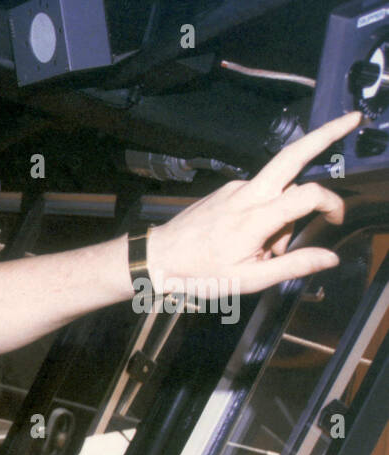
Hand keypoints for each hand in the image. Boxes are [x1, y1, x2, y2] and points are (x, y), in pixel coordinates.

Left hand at [147, 111, 363, 297]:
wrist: (157, 258)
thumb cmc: (199, 273)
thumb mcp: (248, 280)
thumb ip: (293, 266)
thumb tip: (330, 258)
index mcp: (254, 218)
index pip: (308, 195)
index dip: (332, 203)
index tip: (336, 219)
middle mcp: (246, 194)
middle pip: (292, 155)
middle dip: (325, 134)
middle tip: (353, 118)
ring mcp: (235, 188)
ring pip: (278, 188)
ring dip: (285, 212)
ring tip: (263, 249)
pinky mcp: (227, 189)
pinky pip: (260, 195)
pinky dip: (266, 213)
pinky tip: (249, 238)